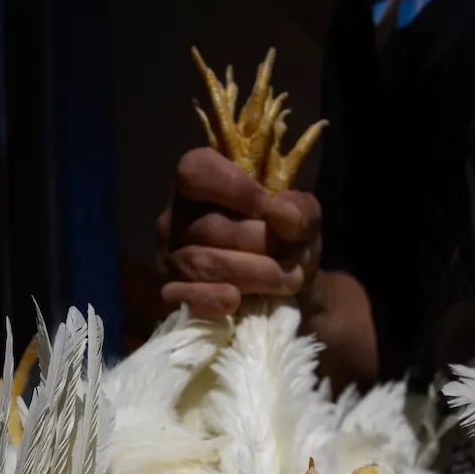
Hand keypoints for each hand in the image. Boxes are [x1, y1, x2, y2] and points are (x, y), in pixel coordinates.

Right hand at [157, 147, 322, 317]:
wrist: (291, 296)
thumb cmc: (286, 246)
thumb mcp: (303, 221)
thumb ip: (300, 210)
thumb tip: (284, 216)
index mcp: (200, 189)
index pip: (194, 173)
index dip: (232, 189)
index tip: (268, 208)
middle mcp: (176, 220)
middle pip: (210, 226)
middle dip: (262, 244)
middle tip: (296, 257)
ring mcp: (171, 260)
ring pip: (203, 263)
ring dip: (254, 273)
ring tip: (289, 280)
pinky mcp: (174, 297)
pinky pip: (180, 297)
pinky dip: (210, 299)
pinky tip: (234, 300)